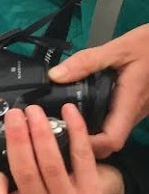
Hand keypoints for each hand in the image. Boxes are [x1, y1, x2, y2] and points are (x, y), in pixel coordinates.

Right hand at [0, 104, 125, 193]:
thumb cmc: (46, 186)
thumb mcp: (16, 191)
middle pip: (25, 173)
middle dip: (17, 138)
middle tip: (14, 113)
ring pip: (51, 164)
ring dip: (41, 132)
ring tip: (34, 110)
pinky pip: (81, 157)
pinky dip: (75, 130)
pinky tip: (68, 110)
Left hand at [48, 24, 148, 157]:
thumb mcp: (118, 48)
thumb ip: (87, 61)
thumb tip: (56, 75)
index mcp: (130, 101)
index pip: (112, 139)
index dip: (89, 145)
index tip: (64, 135)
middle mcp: (135, 111)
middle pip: (109, 142)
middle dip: (84, 144)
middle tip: (56, 131)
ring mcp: (136, 109)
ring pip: (112, 133)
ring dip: (89, 134)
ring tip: (61, 124)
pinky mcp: (134, 104)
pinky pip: (115, 121)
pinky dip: (96, 122)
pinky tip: (78, 111)